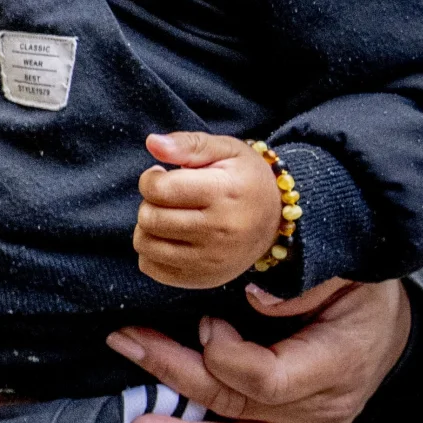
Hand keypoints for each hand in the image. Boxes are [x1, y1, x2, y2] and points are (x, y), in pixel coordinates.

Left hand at [106, 275, 409, 422]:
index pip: (262, 375)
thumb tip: (252, 296)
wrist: (390, 329)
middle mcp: (321, 410)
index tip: (207, 321)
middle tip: (125, 345)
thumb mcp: (344, 271)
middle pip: (235, 404)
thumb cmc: (363, 293)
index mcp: (333, 364)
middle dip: (173, 374)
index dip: (223, 351)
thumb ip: (301, 284)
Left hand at [134, 131, 282, 289]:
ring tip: (169, 216)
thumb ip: (188, 144)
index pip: (159, 189)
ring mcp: (212, 259)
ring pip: (145, 244)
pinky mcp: (203, 279)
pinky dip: (152, 252)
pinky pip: (152, 268)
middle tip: (168, 198)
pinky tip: (171, 238)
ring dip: (147, 227)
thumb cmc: (245, 179)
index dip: (151, 178)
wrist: (277, 219)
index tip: (163, 176)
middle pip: (149, 217)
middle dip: (150, 202)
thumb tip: (152, 143)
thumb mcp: (225, 150)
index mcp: (224, 192)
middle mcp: (219, 230)